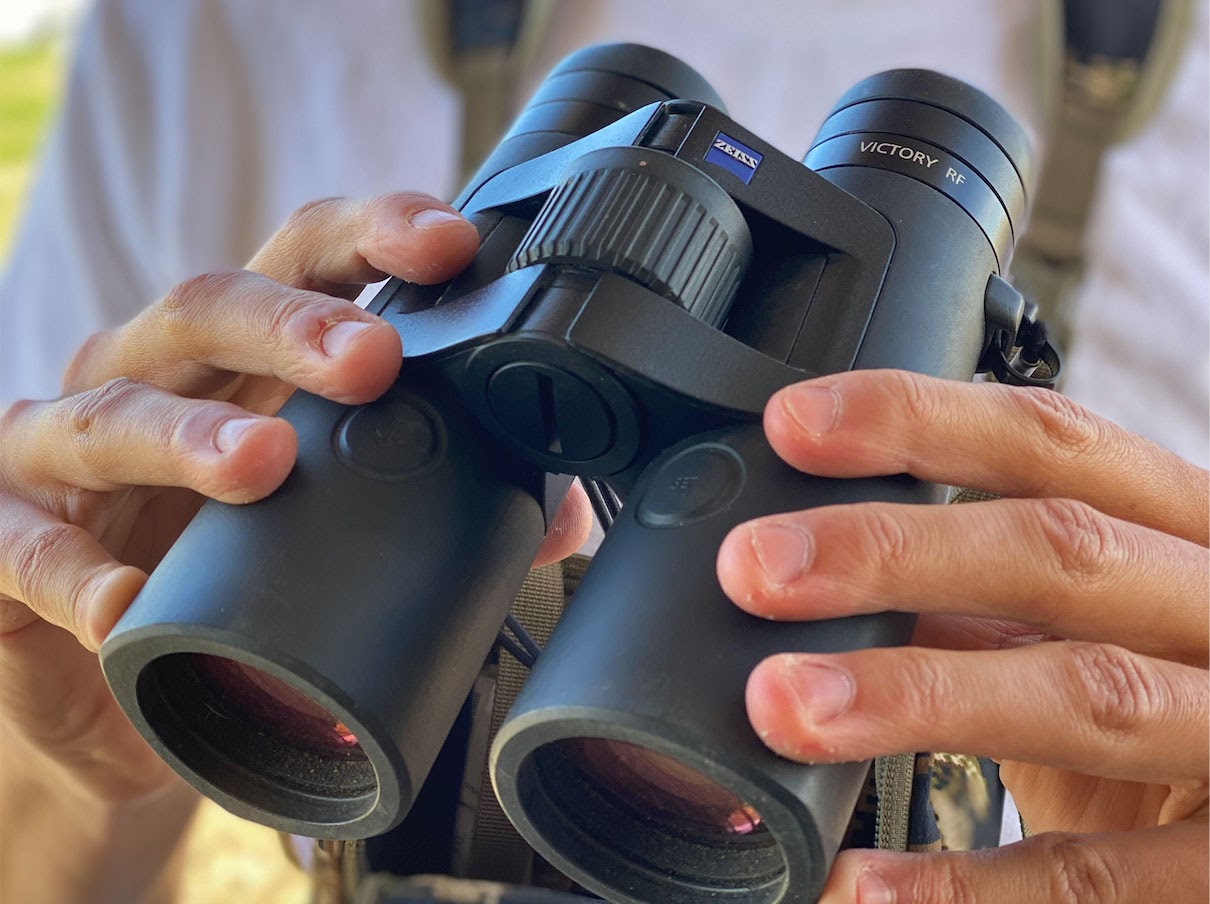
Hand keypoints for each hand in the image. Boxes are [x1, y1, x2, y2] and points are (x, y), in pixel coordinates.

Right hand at [0, 193, 592, 805]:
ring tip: (263, 462)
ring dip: (191, 431)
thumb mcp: (332, 526)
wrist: (114, 676)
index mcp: (242, 359)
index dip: (374, 239)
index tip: (453, 246)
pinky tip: (124, 602)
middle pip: (209, 307)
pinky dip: (75, 574)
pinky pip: (26, 549)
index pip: (306, 265)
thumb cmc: (230, 564)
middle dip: (295, 324)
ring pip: (115, 410)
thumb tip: (567, 519)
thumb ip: (441, 508)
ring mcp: (63, 450)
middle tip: (373, 359)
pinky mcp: (3, 536)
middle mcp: (150, 376)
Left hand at [717, 370, 1207, 901]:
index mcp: (1179, 529)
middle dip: (893, 552)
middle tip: (754, 568)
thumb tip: (807, 569)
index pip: (1052, 443)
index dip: (918, 422)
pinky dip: (967, 884)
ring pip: (1085, 693)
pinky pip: (1096, 878)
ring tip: (783, 705)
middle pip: (1060, 550)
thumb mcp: (1082, 624)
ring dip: (915, 695)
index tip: (793, 427)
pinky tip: (860, 885)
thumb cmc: (1166, 696)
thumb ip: (969, 597)